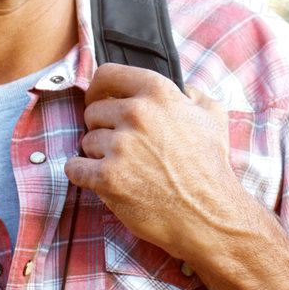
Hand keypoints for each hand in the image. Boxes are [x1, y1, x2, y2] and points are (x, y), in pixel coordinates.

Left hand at [63, 63, 244, 259]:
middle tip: (122, 147)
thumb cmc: (210, 168)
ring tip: (125, 168)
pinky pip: (75, 168)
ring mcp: (120, 146)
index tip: (97, 99)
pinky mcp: (108, 177)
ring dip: (98, 155)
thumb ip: (195, 96)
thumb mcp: (213, 118)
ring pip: (86, 142)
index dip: (98, 89)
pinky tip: (100, 180)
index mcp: (158, 93)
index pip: (108, 75)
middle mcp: (136, 113)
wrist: (209, 214)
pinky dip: (83, 174)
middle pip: (93, 112)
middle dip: (103, 129)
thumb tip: (185, 90)